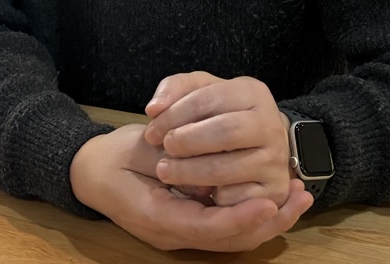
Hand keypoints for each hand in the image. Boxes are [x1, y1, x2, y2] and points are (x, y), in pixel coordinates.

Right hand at [70, 124, 312, 251]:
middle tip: (300, 198)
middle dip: (268, 222)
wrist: (88, 172)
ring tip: (298, 197)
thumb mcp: (141, 148)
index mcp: (159, 218)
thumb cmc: (113, 157)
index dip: (242, 216)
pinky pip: (226, 229)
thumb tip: (212, 165)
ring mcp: (181, 233)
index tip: (270, 199)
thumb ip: (176, 158)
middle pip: (230, 242)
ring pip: (233, 239)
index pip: (209, 227)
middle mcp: (173, 234)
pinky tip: (274, 196)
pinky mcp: (188, 224)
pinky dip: (252, 216)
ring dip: (267, 220)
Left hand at [144, 71, 293, 206]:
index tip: (152, 131)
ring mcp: (276, 160)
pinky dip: (211, 196)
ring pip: (227, 169)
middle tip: (164, 149)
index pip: (209, 99)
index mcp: (253, 93)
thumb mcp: (201, 92)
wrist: (260, 145)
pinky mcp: (274, 190)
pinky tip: (196, 191)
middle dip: (187, 142)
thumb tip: (154, 109)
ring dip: (189, 173)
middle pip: (225, 132)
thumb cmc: (221, 116)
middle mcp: (271, 125)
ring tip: (166, 171)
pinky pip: (236, 198)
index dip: (174, 115)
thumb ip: (175, 90)